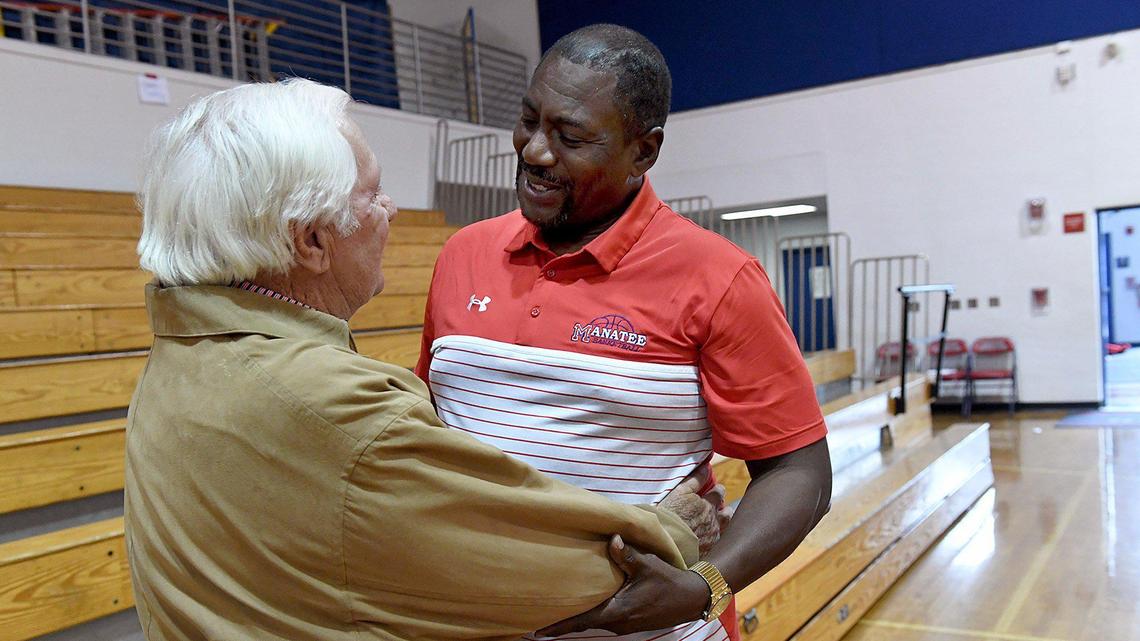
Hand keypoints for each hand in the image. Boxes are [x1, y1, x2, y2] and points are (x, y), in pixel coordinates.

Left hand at [536, 535, 709, 636]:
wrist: (690, 598)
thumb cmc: (668, 581)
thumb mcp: (648, 564)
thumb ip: (628, 554)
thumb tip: (612, 538)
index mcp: (618, 611)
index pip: (582, 622)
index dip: (559, 628)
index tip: (537, 632)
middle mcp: (617, 623)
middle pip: (584, 624)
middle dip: (562, 622)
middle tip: (537, 619)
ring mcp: (623, 625)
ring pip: (594, 622)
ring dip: (577, 618)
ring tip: (554, 610)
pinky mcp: (628, 622)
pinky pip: (604, 619)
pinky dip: (590, 614)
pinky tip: (582, 605)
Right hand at [659, 464, 728, 556]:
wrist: (664, 541)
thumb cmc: (669, 514)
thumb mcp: (679, 492)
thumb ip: (695, 479)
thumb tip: (707, 467)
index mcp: (709, 505)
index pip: (719, 493)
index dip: (718, 490)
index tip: (717, 489)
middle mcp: (715, 522)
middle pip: (727, 514)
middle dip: (725, 510)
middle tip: (721, 508)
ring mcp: (712, 539)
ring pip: (724, 530)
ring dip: (721, 525)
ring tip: (716, 524)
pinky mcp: (708, 552)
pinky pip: (717, 545)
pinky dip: (714, 540)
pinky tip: (708, 540)